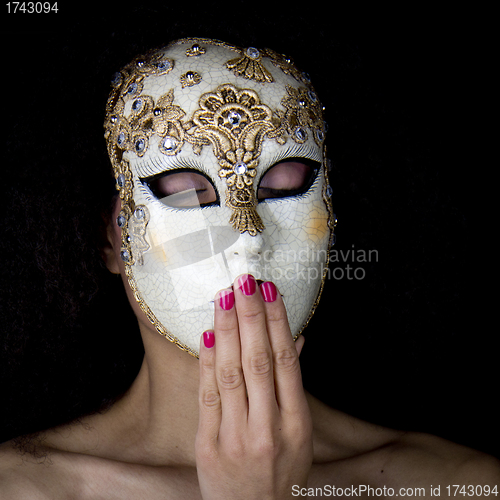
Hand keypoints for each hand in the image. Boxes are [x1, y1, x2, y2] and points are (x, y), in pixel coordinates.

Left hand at [195, 274, 312, 499]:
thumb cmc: (283, 471)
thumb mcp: (301, 433)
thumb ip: (295, 384)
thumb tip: (296, 339)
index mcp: (296, 422)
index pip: (285, 360)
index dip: (277, 322)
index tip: (269, 292)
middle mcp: (268, 427)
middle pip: (258, 360)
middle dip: (250, 316)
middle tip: (244, 282)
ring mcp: (236, 436)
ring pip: (231, 372)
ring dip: (227, 330)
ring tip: (225, 297)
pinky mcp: (208, 444)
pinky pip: (207, 395)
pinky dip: (207, 362)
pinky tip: (208, 334)